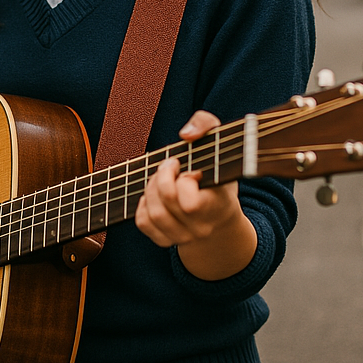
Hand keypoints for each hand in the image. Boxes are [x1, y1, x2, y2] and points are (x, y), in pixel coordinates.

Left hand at [135, 110, 256, 280]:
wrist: (219, 208)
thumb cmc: (216, 168)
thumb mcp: (218, 141)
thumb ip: (205, 123)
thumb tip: (185, 135)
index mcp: (218, 205)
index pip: (190, 203)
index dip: (183, 181)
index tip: (189, 167)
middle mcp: (202, 227)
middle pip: (166, 204)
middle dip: (161, 176)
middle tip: (170, 165)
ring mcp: (184, 237)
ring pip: (153, 215)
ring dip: (151, 188)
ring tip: (162, 177)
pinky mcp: (167, 239)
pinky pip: (143, 223)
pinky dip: (142, 204)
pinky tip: (154, 194)